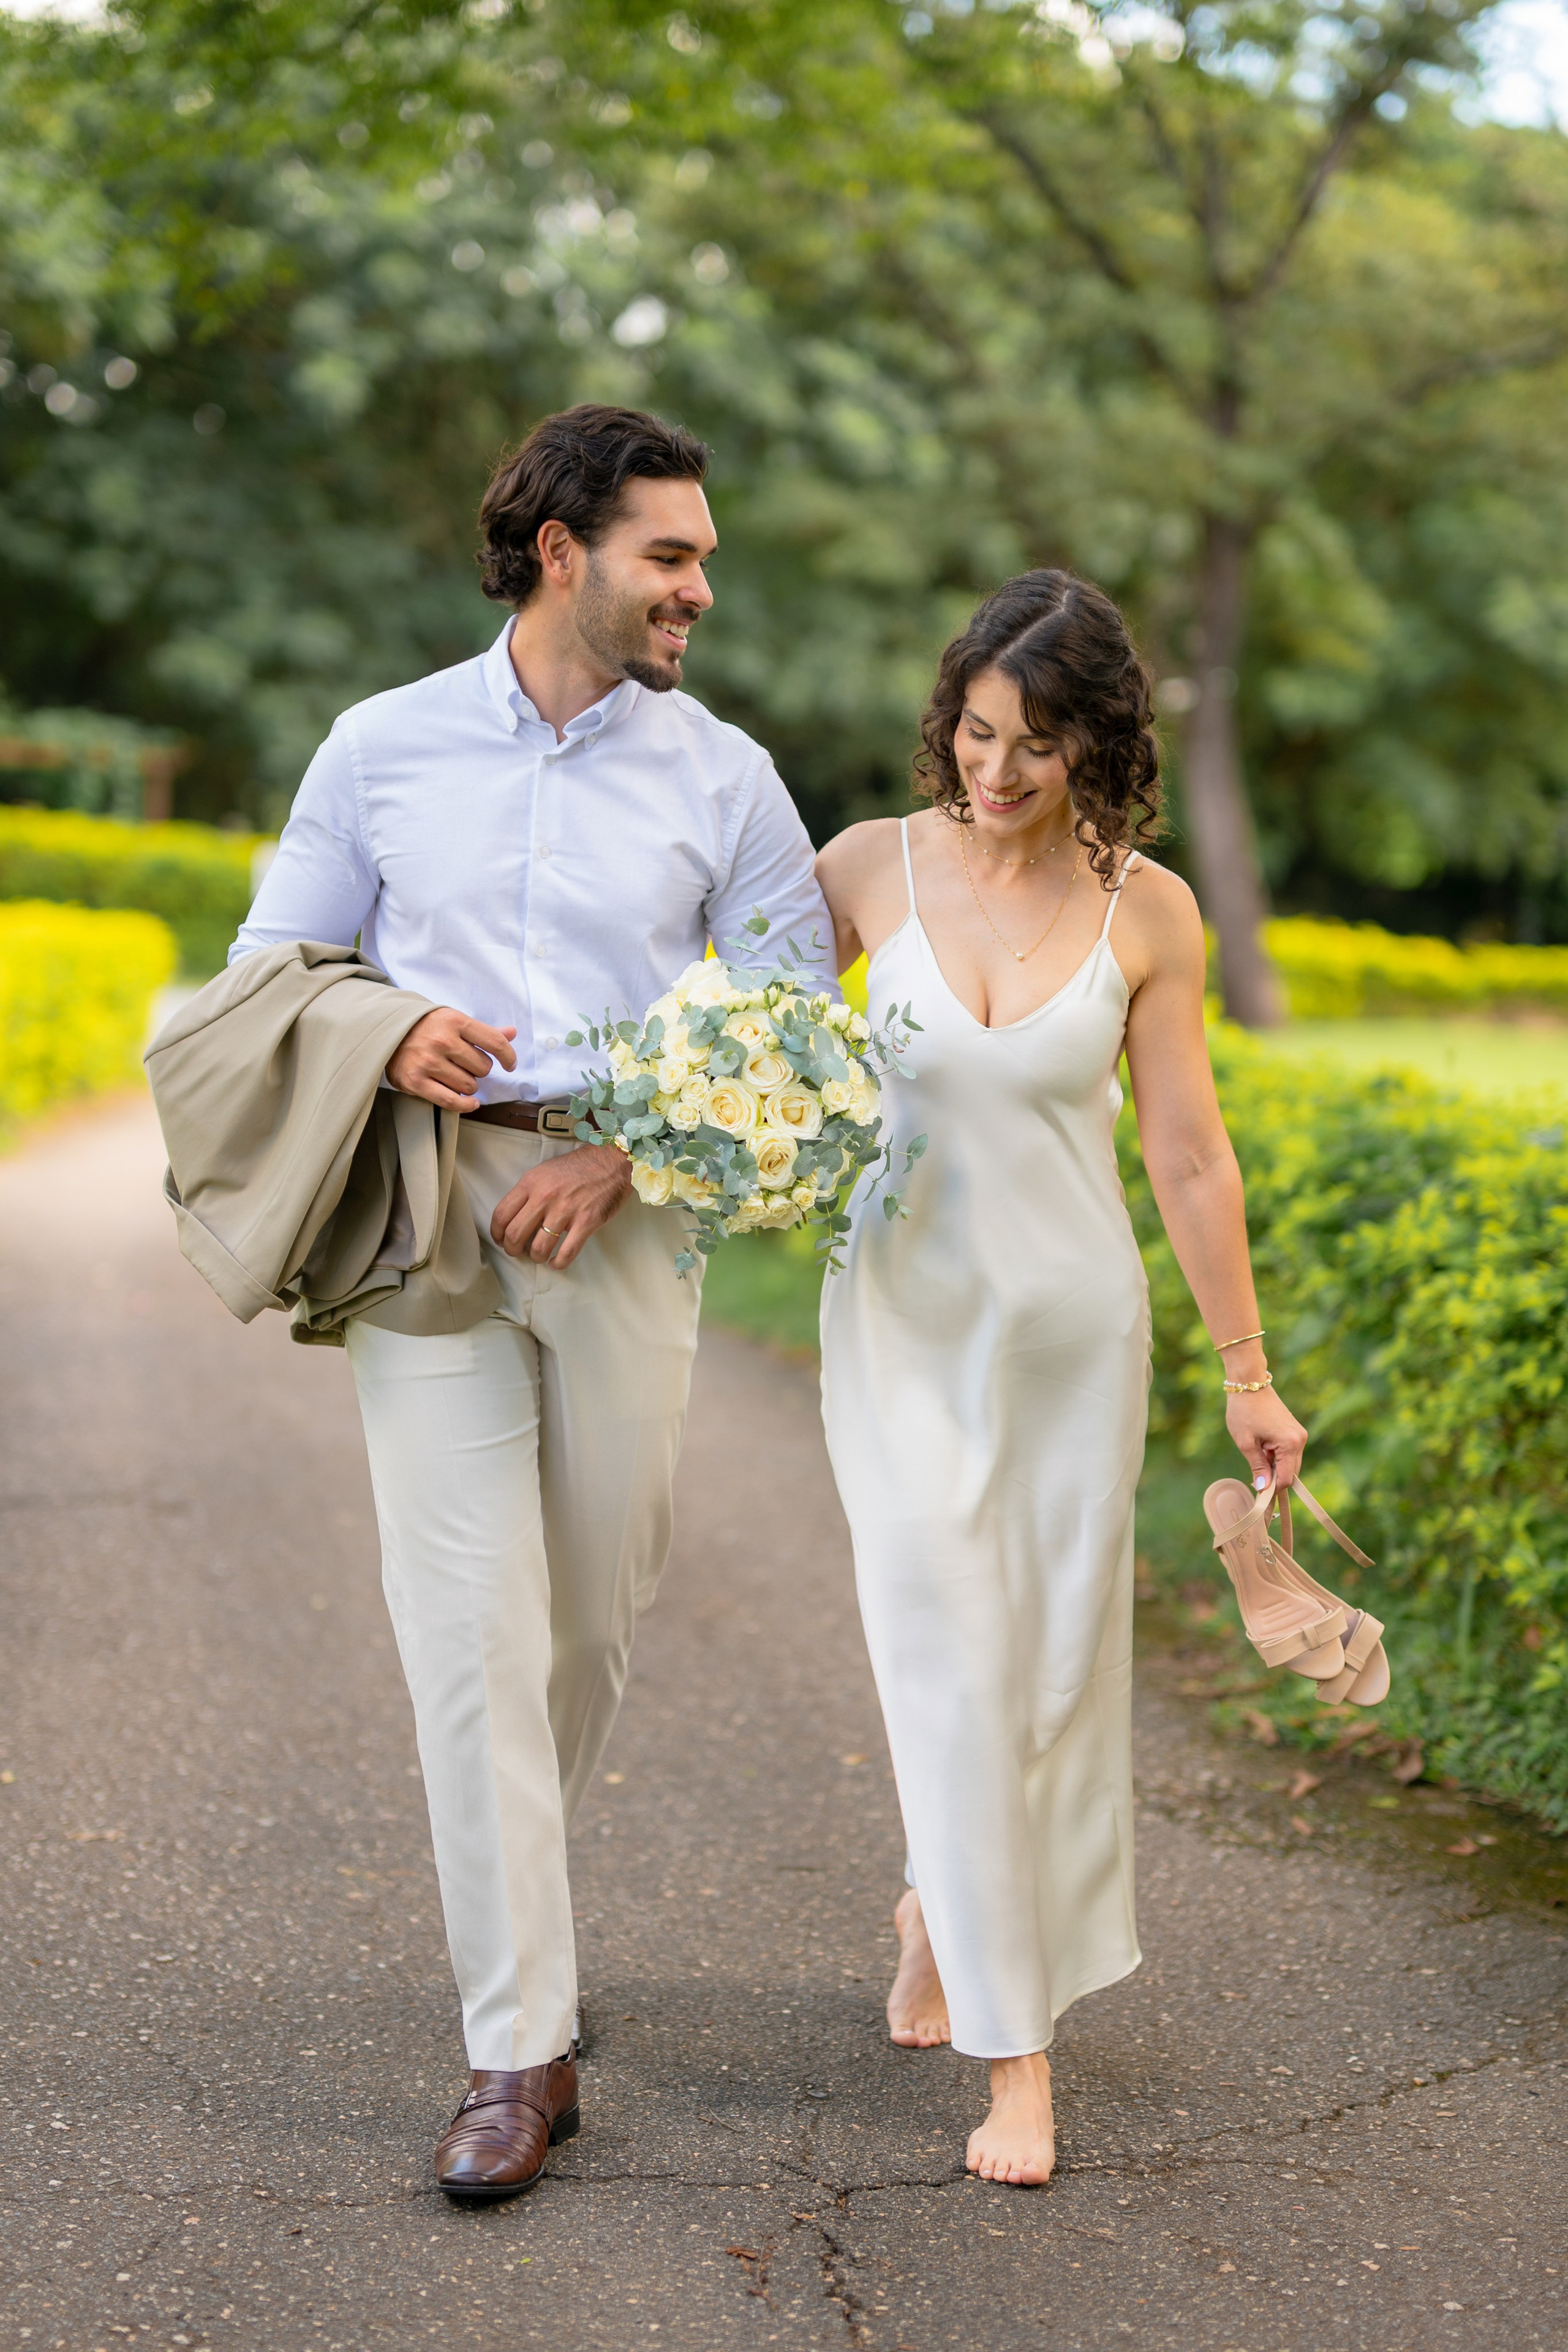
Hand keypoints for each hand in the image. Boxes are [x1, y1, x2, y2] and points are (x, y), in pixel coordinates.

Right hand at [386, 1008, 516, 1109]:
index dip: (508, 1056)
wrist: (386, 1031)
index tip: (510, 1064)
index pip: (495, 1042)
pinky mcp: (415, 1081)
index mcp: (454, 1021)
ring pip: (469, 1086)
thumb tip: (512, 1032)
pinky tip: (470, 1102)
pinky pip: (451, 1101)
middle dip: (479, 1069)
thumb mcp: (454, 1021)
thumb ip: (484, 1030)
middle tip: (465, 1064)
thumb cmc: (426, 1027)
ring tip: (454, 1074)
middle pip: (483, 1068)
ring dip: (468, 1084)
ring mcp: (428, 1062)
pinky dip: (465, 1105)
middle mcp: (442, 1041)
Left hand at [491, 1143, 633, 1270]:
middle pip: (515, 1234)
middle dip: (512, 1249)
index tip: (501, 1240)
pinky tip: (556, 1263)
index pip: (501, 1214)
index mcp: (531, 1183)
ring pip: (539, 1248)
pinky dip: (558, 1263)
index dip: (497, 1234)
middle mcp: (545, 1197)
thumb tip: (515, 1217)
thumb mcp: (544, 1171)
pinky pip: (567, 1252)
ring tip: (539, 1256)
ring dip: (535, 1257)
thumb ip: (528, 1192)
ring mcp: (566, 1210)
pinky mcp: (586, 1222)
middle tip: (518, 1252)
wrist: (611, 1162)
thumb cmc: (577, 1168)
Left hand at [1226, 1385, 1307, 1492]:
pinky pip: (1288, 1453)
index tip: (1259, 1497)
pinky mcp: (1295, 1431)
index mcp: (1290, 1443)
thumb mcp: (1246, 1442)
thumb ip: (1257, 1467)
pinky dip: (1276, 1458)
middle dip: (1275, 1481)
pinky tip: (1261, 1452)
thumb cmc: (1244, 1411)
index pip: (1287, 1479)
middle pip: (1292, 1473)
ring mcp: (1299, 1434)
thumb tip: (1263, 1489)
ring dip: (1275, 1468)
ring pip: (1290, 1463)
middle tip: (1256, 1484)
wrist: (1249, 1383)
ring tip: (1256, 1460)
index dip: (1273, 1490)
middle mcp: (1300, 1440)